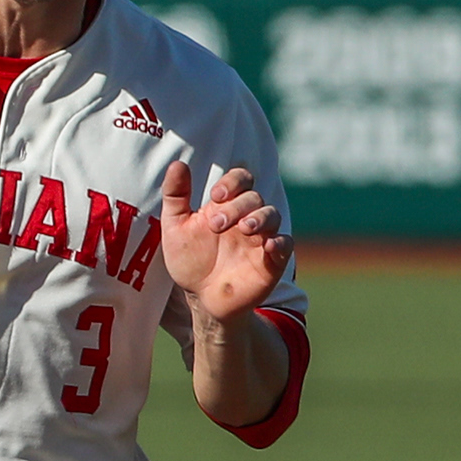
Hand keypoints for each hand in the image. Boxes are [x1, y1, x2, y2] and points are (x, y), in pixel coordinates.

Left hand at [160, 162, 293, 322]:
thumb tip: (177, 163)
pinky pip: (285, 245)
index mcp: (226, 205)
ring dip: (260, 218)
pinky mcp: (272, 260)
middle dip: (237, 206)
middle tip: (216, 225)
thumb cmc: (190, 259)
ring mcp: (261, 238)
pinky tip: (268, 245)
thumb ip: (175, 195)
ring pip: (272, 215)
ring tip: (244, 228)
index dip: (233, 181)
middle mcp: (247, 217)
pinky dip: (280, 242)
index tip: (216, 194)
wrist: (201, 296)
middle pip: (254, 197)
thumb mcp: (176, 227)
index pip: (241, 179)